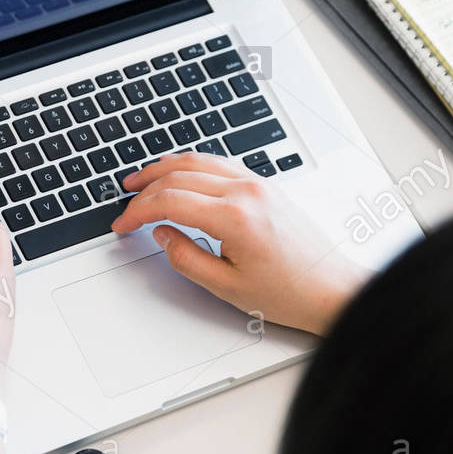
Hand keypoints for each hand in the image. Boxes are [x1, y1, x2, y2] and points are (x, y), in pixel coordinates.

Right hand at [112, 153, 369, 334]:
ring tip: (141, 180)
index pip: (169, 201)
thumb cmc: (288, 292)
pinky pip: (220, 163)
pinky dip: (191, 165)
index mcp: (234, 218)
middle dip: (144, 188)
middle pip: (179, 175)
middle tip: (125, 203)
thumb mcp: (226, 287)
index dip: (137, 212)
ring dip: (164, 168)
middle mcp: (246, 192)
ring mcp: (257, 184)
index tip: (122, 225)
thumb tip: (162, 235)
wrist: (330, 288)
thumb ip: (186, 259)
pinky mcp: (265, 185)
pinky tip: (179, 173)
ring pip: (199, 161)